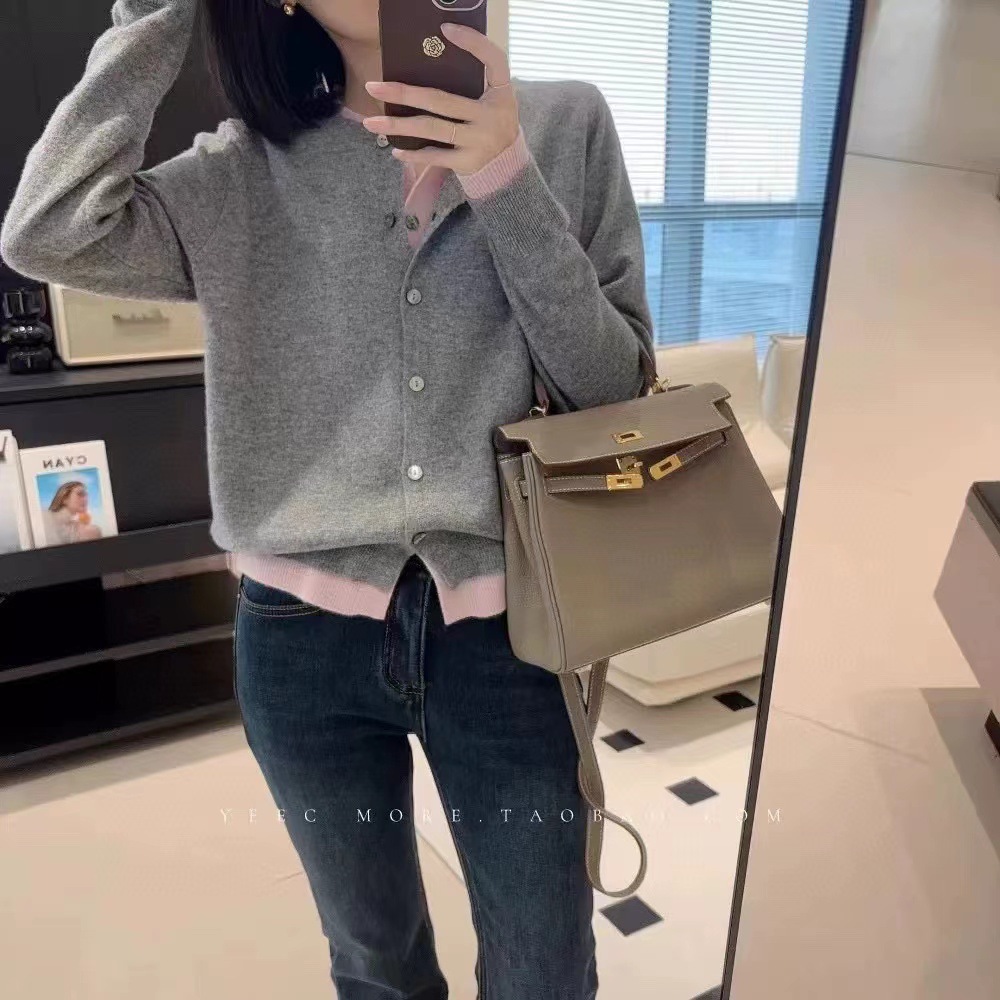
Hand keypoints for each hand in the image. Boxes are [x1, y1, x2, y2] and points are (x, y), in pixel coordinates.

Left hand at [362, 22, 518, 173]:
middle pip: (441, 100)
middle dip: (404, 93)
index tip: (445, 29)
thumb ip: (473, 83)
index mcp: (500, 93)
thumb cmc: (492, 125)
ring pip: (432, 128)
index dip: (473, 42)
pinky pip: (436, 156)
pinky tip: (395, 150)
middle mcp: (491, 116)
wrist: (508, 168)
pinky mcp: (468, 162)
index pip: (493, 59)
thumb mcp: (494, 100)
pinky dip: (414, 153)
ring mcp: (479, 141)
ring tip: (371, 123)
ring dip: (399, 126)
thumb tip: (426, 67)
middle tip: (374, 87)